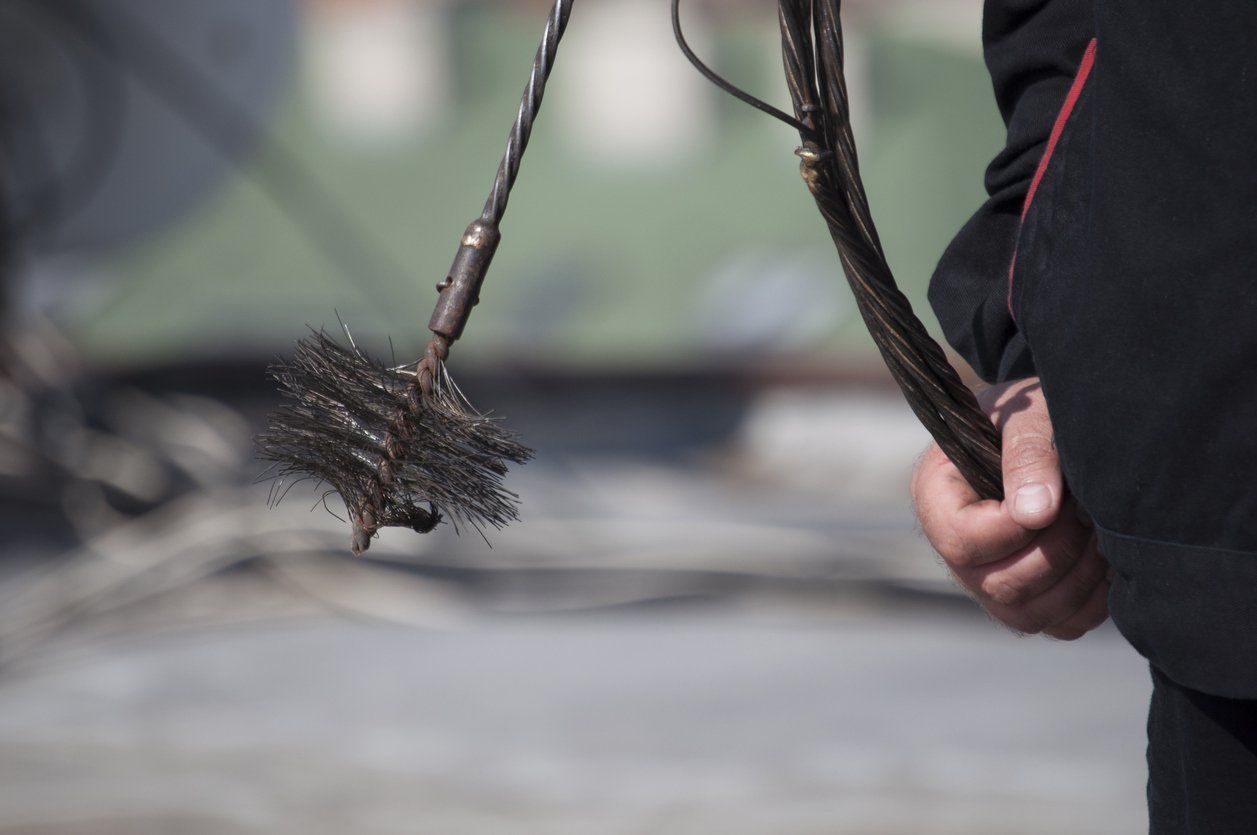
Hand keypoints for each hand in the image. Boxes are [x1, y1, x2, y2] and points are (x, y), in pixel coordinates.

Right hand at [910, 377, 1108, 639]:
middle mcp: (954, 550)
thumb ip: (1027, 455)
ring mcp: (989, 582)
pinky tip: (1105, 556)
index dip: (1014, 528)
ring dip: (1079, 577)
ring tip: (1098, 529)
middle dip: (1057, 551)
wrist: (1056, 431)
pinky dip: (1094, 599)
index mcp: (937, 498)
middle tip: (1085, 510)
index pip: (962, 541)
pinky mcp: (1031, 601)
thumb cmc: (1033, 415)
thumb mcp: (1029, 416)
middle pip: (998, 586)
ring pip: (1028, 614)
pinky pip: (1061, 625)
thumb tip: (1037, 514)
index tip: (1058, 497)